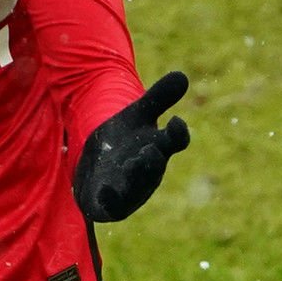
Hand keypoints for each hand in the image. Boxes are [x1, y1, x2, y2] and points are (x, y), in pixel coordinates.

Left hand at [73, 71, 189, 221]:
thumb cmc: (125, 139)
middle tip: (150, 150)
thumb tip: (182, 75)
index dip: (178, 133)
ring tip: (131, 165)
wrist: (99, 166)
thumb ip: (158, 98)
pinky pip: (112, 205)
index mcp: (159, 146)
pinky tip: (105, 190)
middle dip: (153, 160)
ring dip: (135, 177)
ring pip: (136, 186)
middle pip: (155, 166)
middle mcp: (148, 169)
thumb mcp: (137, 114)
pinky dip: (110, 199)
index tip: (176, 121)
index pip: (175, 141)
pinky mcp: (110, 202)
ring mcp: (130, 188)